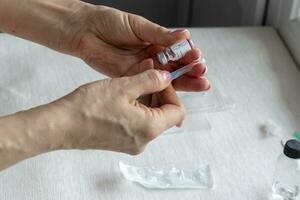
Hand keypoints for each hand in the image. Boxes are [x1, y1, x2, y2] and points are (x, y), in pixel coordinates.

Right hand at [52, 69, 184, 153]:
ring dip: (146, 99)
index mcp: (150, 128)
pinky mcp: (121, 142)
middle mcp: (144, 140)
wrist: (61, 126)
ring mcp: (132, 144)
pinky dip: (136, 108)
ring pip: (150, 118)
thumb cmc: (89, 108)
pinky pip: (137, 124)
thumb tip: (167, 77)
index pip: (177, 110)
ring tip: (131, 81)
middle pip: (164, 114)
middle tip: (145, 74)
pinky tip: (123, 95)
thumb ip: (150, 81)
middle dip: (158, 93)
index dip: (172, 91)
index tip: (160, 78)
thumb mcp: (124, 86)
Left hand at [63, 4, 209, 91]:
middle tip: (203, 78)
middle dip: (190, 73)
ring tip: (198, 85)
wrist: (85, 31)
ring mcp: (141, 68)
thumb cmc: (109, 22)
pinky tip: (171, 89)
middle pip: (174, 68)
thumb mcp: (138, 26)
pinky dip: (160, 87)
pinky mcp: (130, 78)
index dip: (188, 56)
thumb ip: (160, 35)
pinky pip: (148, 84)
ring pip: (165, 78)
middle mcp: (150, 57)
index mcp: (155, 41)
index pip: (177, 51)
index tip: (199, 59)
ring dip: (181, 83)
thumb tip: (184, 36)